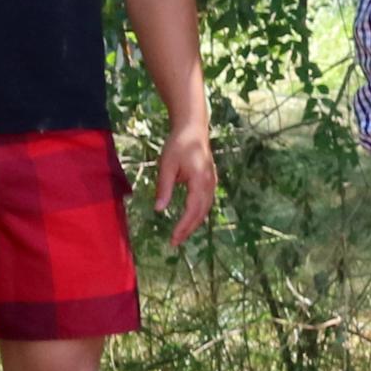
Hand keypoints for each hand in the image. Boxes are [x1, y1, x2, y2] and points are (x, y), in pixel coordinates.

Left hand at [155, 125, 218, 246]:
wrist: (193, 128)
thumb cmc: (178, 144)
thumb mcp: (166, 165)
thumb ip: (164, 188)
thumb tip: (159, 210)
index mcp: (200, 181)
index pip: (192, 210)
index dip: (183, 227)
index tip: (173, 238)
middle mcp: (209, 184)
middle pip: (201, 213)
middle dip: (188, 229)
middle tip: (175, 242)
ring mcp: (212, 182)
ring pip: (205, 209)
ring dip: (194, 223)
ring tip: (181, 234)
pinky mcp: (210, 180)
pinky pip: (206, 202)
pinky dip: (198, 213)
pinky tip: (189, 218)